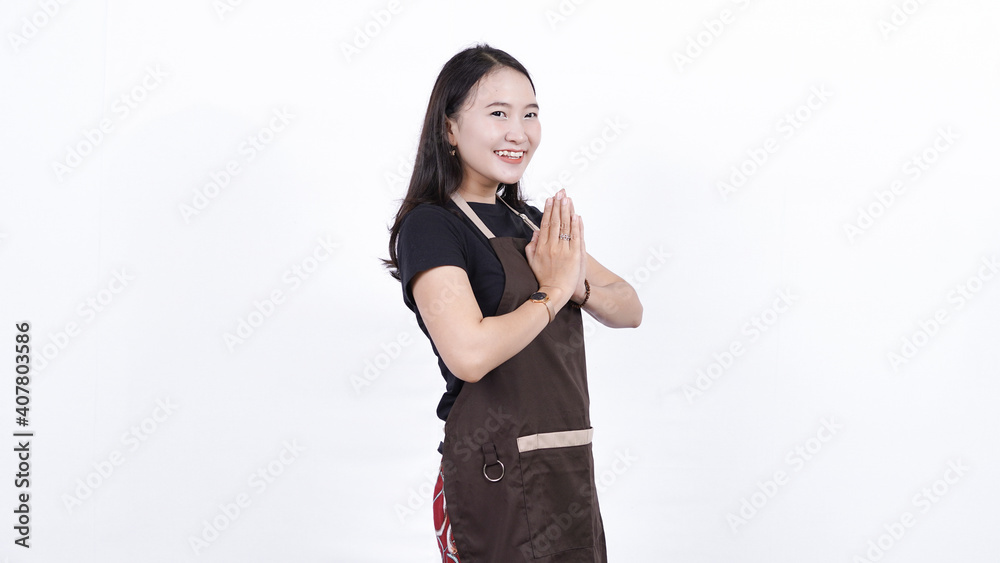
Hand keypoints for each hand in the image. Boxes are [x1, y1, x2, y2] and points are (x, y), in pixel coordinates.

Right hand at [524, 189, 581, 309]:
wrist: (555, 293)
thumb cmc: (543, 278)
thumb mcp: (532, 262)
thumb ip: (532, 246)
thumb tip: (536, 233)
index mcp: (541, 247)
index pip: (545, 224)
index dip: (548, 210)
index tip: (550, 199)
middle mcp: (552, 247)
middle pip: (555, 222)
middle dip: (558, 206)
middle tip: (560, 193)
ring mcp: (564, 250)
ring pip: (566, 227)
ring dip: (567, 211)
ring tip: (567, 198)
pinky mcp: (575, 255)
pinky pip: (576, 237)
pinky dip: (576, 225)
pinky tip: (576, 215)